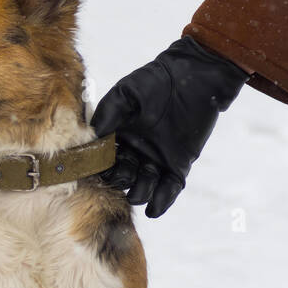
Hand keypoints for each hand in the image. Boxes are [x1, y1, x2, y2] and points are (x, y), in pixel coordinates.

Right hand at [91, 37, 247, 216]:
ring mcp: (156, 161)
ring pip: (143, 188)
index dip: (100, 168)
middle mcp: (134, 152)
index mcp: (118, 137)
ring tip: (139, 192)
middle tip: (124, 174)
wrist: (194, 77)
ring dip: (139, 193)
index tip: (98, 171)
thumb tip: (92, 136)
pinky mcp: (178, 166)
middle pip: (121, 178)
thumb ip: (109, 113)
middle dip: (120, 181)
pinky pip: (168, 190)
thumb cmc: (156, 81)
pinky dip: (161, 202)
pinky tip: (155, 209)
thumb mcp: (126, 93)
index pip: (103, 160)